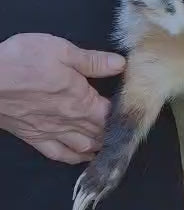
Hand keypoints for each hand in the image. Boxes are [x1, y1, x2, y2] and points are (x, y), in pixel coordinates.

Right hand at [0, 33, 124, 164]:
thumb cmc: (22, 61)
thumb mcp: (61, 50)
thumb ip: (93, 61)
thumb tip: (120, 65)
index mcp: (82, 101)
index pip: (112, 115)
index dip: (124, 115)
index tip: (134, 113)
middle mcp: (70, 122)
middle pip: (101, 135)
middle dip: (114, 134)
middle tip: (125, 133)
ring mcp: (52, 132)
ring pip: (84, 148)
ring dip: (99, 148)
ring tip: (109, 146)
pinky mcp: (34, 138)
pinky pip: (59, 154)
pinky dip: (74, 158)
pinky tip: (81, 157)